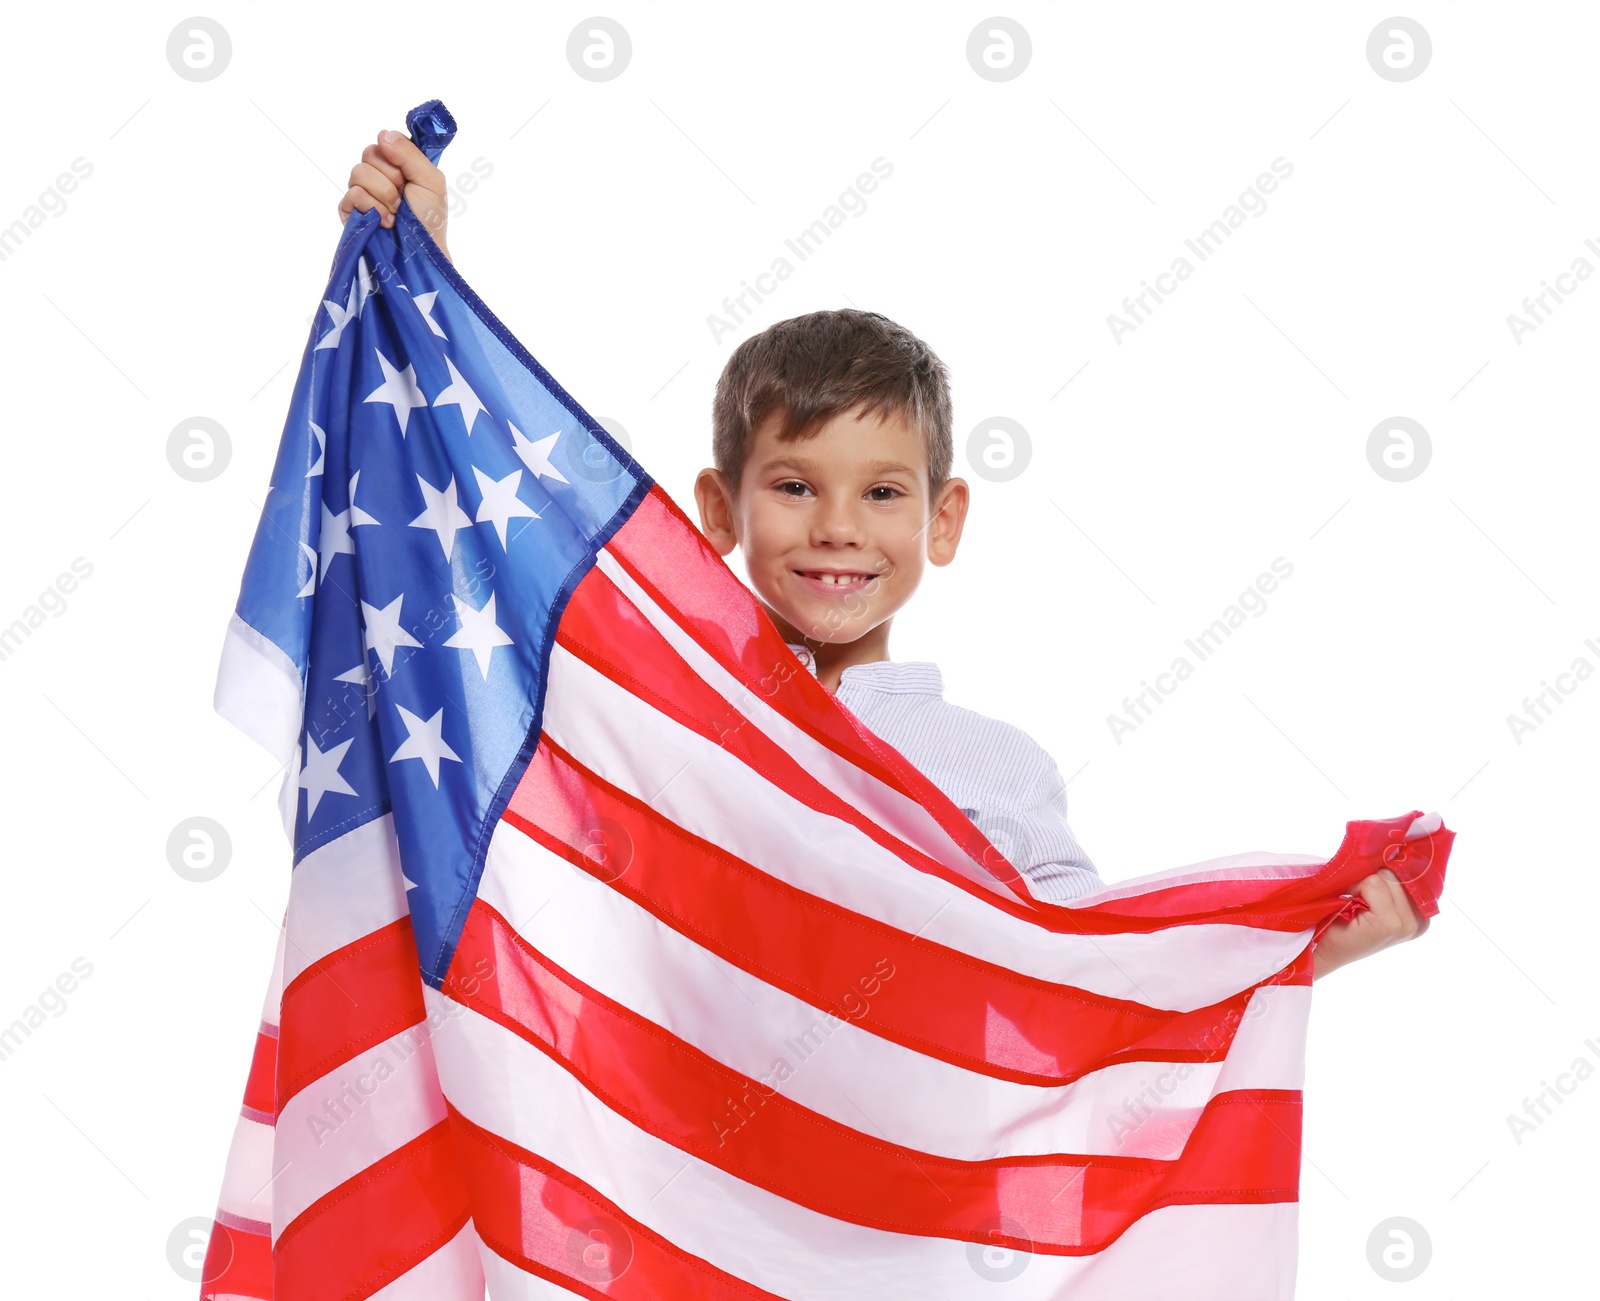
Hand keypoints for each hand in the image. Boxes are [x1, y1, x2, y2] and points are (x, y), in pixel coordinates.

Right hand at [337, 128, 451, 262]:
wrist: (420, 252)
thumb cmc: (430, 219)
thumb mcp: (431, 180)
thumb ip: (409, 153)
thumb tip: (382, 133)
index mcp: (399, 164)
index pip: (385, 140)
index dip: (397, 156)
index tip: (409, 176)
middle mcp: (379, 174)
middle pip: (369, 153)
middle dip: (390, 178)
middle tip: (403, 198)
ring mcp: (363, 191)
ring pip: (358, 172)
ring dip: (382, 195)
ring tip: (394, 213)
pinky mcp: (350, 209)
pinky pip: (350, 194)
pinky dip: (370, 207)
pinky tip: (383, 221)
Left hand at [1311, 867, 1429, 980]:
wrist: (1321, 950)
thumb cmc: (1342, 920)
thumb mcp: (1373, 896)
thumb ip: (1389, 878)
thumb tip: (1394, 844)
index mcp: (1421, 913)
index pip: (1412, 870)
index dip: (1385, 871)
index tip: (1369, 887)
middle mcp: (1420, 920)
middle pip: (1397, 871)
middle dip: (1372, 878)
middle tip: (1357, 899)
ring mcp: (1407, 924)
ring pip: (1385, 875)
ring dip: (1362, 884)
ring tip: (1354, 904)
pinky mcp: (1389, 924)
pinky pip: (1373, 883)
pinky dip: (1357, 888)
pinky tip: (1349, 906)